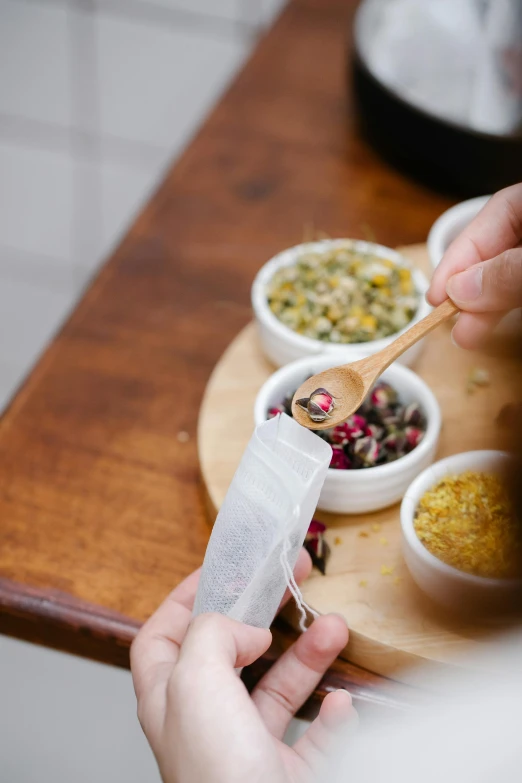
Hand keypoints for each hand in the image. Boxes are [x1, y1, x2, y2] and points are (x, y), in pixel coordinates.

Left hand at [131, 549, 354, 782]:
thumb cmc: (218, 779)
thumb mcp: (197, 684)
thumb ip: (213, 635)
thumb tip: (244, 628)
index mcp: (171, 700)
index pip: (162, 636)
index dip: (185, 598)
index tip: (222, 569)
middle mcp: (205, 725)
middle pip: (230, 654)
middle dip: (262, 614)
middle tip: (291, 582)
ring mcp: (246, 754)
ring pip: (278, 692)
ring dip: (308, 657)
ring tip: (335, 628)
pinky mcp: (287, 781)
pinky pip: (314, 741)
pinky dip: (332, 720)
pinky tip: (344, 704)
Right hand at [427, 183, 521, 348]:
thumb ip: (508, 272)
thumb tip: (460, 289)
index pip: (496, 214)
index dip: (461, 255)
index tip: (437, 294)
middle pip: (502, 247)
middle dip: (474, 287)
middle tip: (448, 324)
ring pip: (515, 271)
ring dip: (489, 303)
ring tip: (467, 335)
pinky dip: (511, 303)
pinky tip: (493, 320)